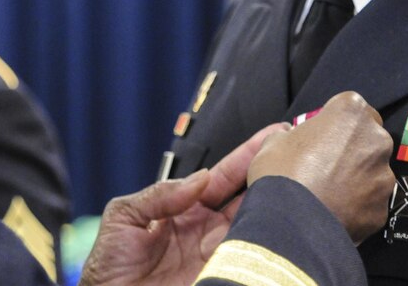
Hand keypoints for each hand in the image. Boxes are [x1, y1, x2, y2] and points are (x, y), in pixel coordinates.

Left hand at [78, 124, 285, 285]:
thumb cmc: (110, 268)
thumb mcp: (124, 216)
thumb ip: (159, 194)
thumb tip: (198, 179)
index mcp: (188, 210)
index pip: (224, 177)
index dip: (248, 155)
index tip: (273, 135)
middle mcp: (210, 232)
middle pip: (251, 200)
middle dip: (272, 177)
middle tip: (294, 156)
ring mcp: (220, 258)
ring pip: (258, 229)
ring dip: (276, 210)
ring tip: (297, 188)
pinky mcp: (224, 279)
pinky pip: (250, 264)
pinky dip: (268, 250)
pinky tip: (279, 233)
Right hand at [247, 91, 393, 243]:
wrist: (292, 223)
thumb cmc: (281, 171)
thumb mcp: (275, 140)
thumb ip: (295, 134)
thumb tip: (296, 139)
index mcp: (351, 112)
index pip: (350, 107)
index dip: (334, 121)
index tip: (320, 135)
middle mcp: (376, 140)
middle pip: (368, 137)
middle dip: (351, 147)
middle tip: (325, 163)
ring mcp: (383, 176)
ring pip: (372, 171)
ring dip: (356, 177)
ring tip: (328, 191)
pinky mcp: (382, 209)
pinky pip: (369, 202)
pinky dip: (356, 205)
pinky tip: (334, 210)